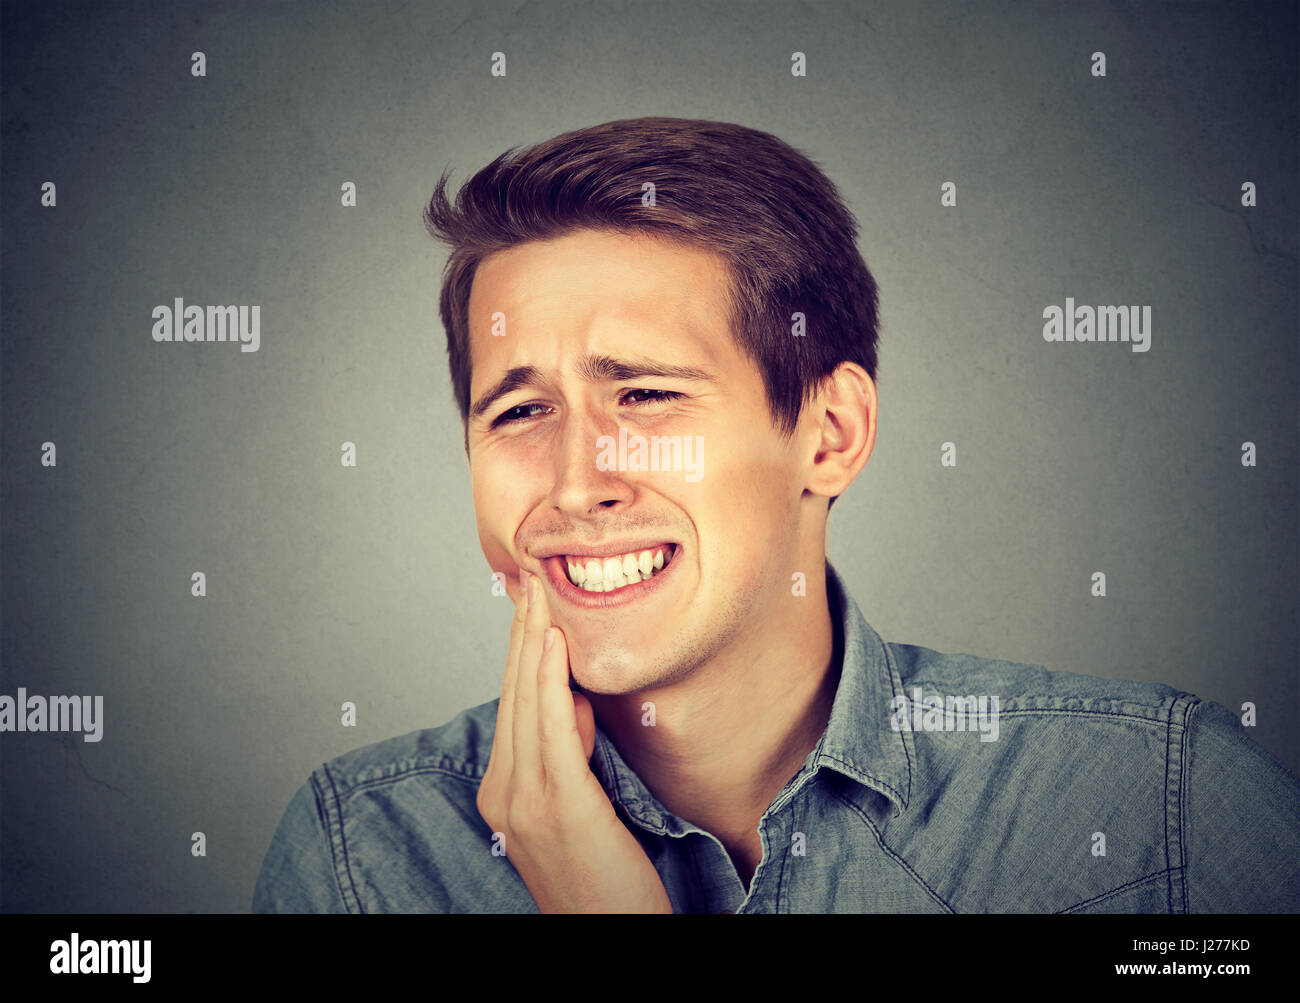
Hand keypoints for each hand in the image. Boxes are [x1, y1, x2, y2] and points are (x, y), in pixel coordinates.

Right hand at [475, 568, 672, 912]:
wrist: (608, 938)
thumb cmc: (604, 878)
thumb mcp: (579, 802)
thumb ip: (569, 750)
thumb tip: (572, 697)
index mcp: (503, 792)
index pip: (511, 704)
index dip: (516, 649)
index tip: (526, 603)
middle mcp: (502, 793)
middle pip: (512, 694)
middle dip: (520, 632)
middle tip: (528, 577)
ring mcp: (524, 801)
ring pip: (526, 702)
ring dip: (532, 640)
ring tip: (540, 592)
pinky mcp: (557, 806)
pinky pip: (550, 729)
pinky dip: (549, 679)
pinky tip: (554, 642)